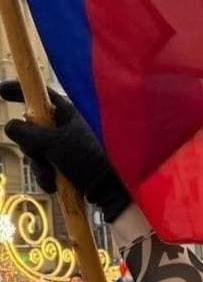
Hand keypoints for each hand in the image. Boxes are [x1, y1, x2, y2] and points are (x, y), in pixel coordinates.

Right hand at [0, 81, 130, 221]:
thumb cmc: (88, 160)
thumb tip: (8, 125)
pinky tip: (54, 186)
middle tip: (39, 156)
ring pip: (36, 152)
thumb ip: (29, 133)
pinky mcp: (67, 166)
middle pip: (31, 129)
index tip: (0, 90)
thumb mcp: (55, 144)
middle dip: (30, 147)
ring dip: (39, 167)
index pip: (40, 95)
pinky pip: (46, 168)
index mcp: (68, 114)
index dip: (20, 90)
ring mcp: (66, 147)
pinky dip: (47, 178)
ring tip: (52, 177)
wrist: (112, 191)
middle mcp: (66, 128)